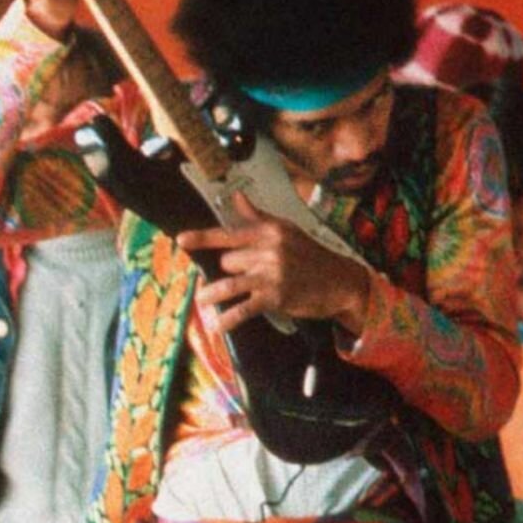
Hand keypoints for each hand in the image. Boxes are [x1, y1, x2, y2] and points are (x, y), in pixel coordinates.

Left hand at [176, 192, 370, 334]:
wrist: (340, 281)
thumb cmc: (311, 255)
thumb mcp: (287, 230)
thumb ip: (258, 217)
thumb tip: (237, 197)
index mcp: (269, 231)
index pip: (228, 233)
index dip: (202, 238)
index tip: (181, 240)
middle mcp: (269, 250)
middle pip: (227, 262)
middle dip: (229, 271)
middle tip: (240, 277)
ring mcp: (271, 275)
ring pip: (228, 285)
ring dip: (212, 295)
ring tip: (203, 300)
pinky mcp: (275, 298)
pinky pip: (242, 309)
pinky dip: (227, 319)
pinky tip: (217, 325)